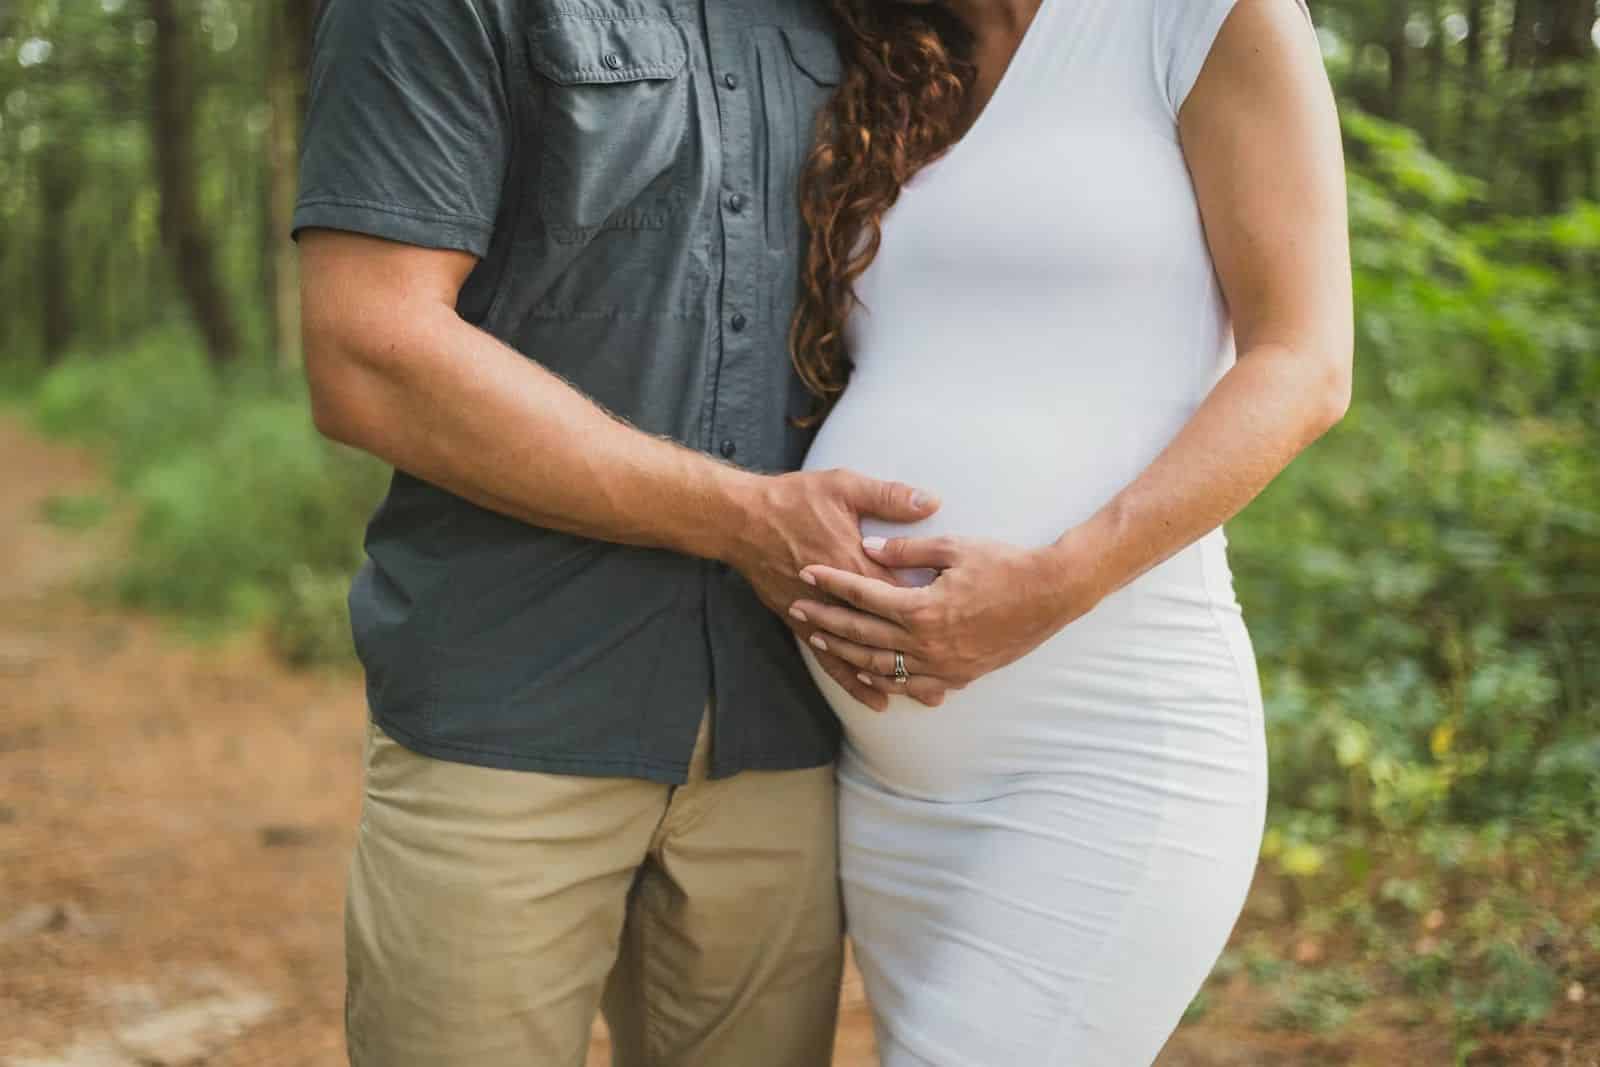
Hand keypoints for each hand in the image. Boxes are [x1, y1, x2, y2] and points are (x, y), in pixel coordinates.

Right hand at [720, 469, 945, 711]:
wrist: (741, 520)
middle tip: (960, 677)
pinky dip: (854, 679)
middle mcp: (839, 599)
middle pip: (888, 633)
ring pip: (862, 654)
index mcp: (855, 565)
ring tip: (927, 698)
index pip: (900, 595)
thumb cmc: (793, 500)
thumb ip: (889, 497)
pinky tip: (871, 696)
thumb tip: (930, 502)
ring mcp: (819, 615)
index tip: (965, 624)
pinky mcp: (801, 623)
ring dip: (897, 677)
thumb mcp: (845, 487)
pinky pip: (831, 659)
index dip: (932, 609)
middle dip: (925, 654)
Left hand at [789, 534, 1102, 702]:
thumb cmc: (1004, 565)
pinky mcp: (958, 676)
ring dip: (845, 653)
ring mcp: (942, 665)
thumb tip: (870, 549)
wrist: (1051, 595)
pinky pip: (911, 685)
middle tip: (796, 609)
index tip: (807, 572)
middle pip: (861, 635)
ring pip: (879, 665)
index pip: (863, 596)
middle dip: (825, 621)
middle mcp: (927, 644)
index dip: (832, 583)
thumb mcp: (954, 548)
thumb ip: (908, 551)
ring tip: (818, 641)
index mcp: (922, 609)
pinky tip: (865, 671)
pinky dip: (883, 678)